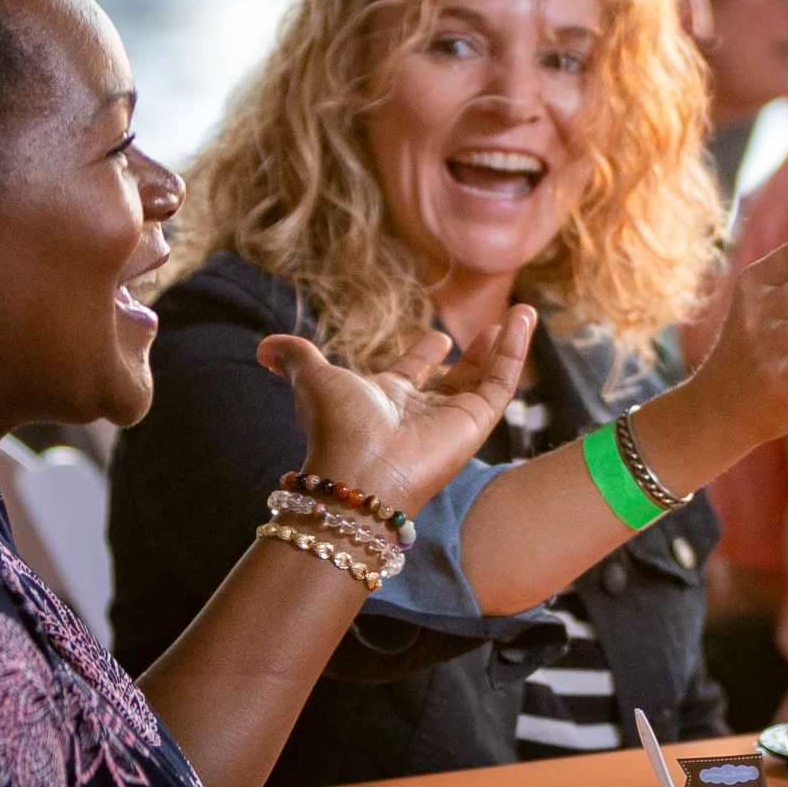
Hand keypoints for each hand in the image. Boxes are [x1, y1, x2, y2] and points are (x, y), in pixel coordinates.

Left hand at [260, 307, 535, 517]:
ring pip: (487, 378)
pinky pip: (503, 382)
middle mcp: (423, 411)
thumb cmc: (337, 429)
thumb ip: (295, 356)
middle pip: (457, 379)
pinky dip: (516, 350)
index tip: (440, 335)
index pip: (415, 374)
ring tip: (522, 314)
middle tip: (493, 328)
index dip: (426, 353)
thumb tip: (264, 346)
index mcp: (387, 400)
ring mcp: (453, 419)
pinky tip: (523, 319)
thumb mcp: (313, 380)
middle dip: (475, 354)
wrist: (361, 472)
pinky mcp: (477, 423)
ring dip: (506, 346)